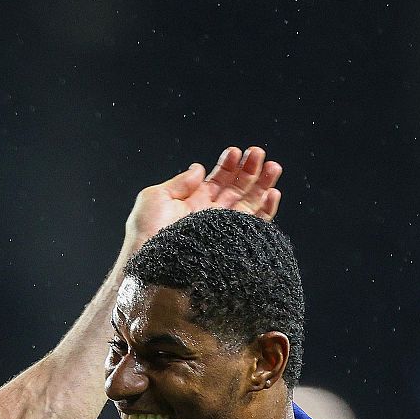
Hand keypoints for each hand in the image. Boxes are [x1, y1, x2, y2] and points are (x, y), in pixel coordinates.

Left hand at [122, 146, 282, 257]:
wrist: (152, 267)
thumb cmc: (146, 236)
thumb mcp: (154, 198)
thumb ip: (179, 182)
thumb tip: (198, 168)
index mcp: (193, 203)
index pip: (217, 181)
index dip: (228, 165)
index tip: (237, 151)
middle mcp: (210, 216)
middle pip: (237, 189)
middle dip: (249, 170)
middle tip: (258, 153)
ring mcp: (223, 230)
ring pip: (250, 205)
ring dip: (263, 185)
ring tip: (273, 167)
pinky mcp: (233, 246)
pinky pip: (255, 227)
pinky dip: (266, 210)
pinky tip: (272, 194)